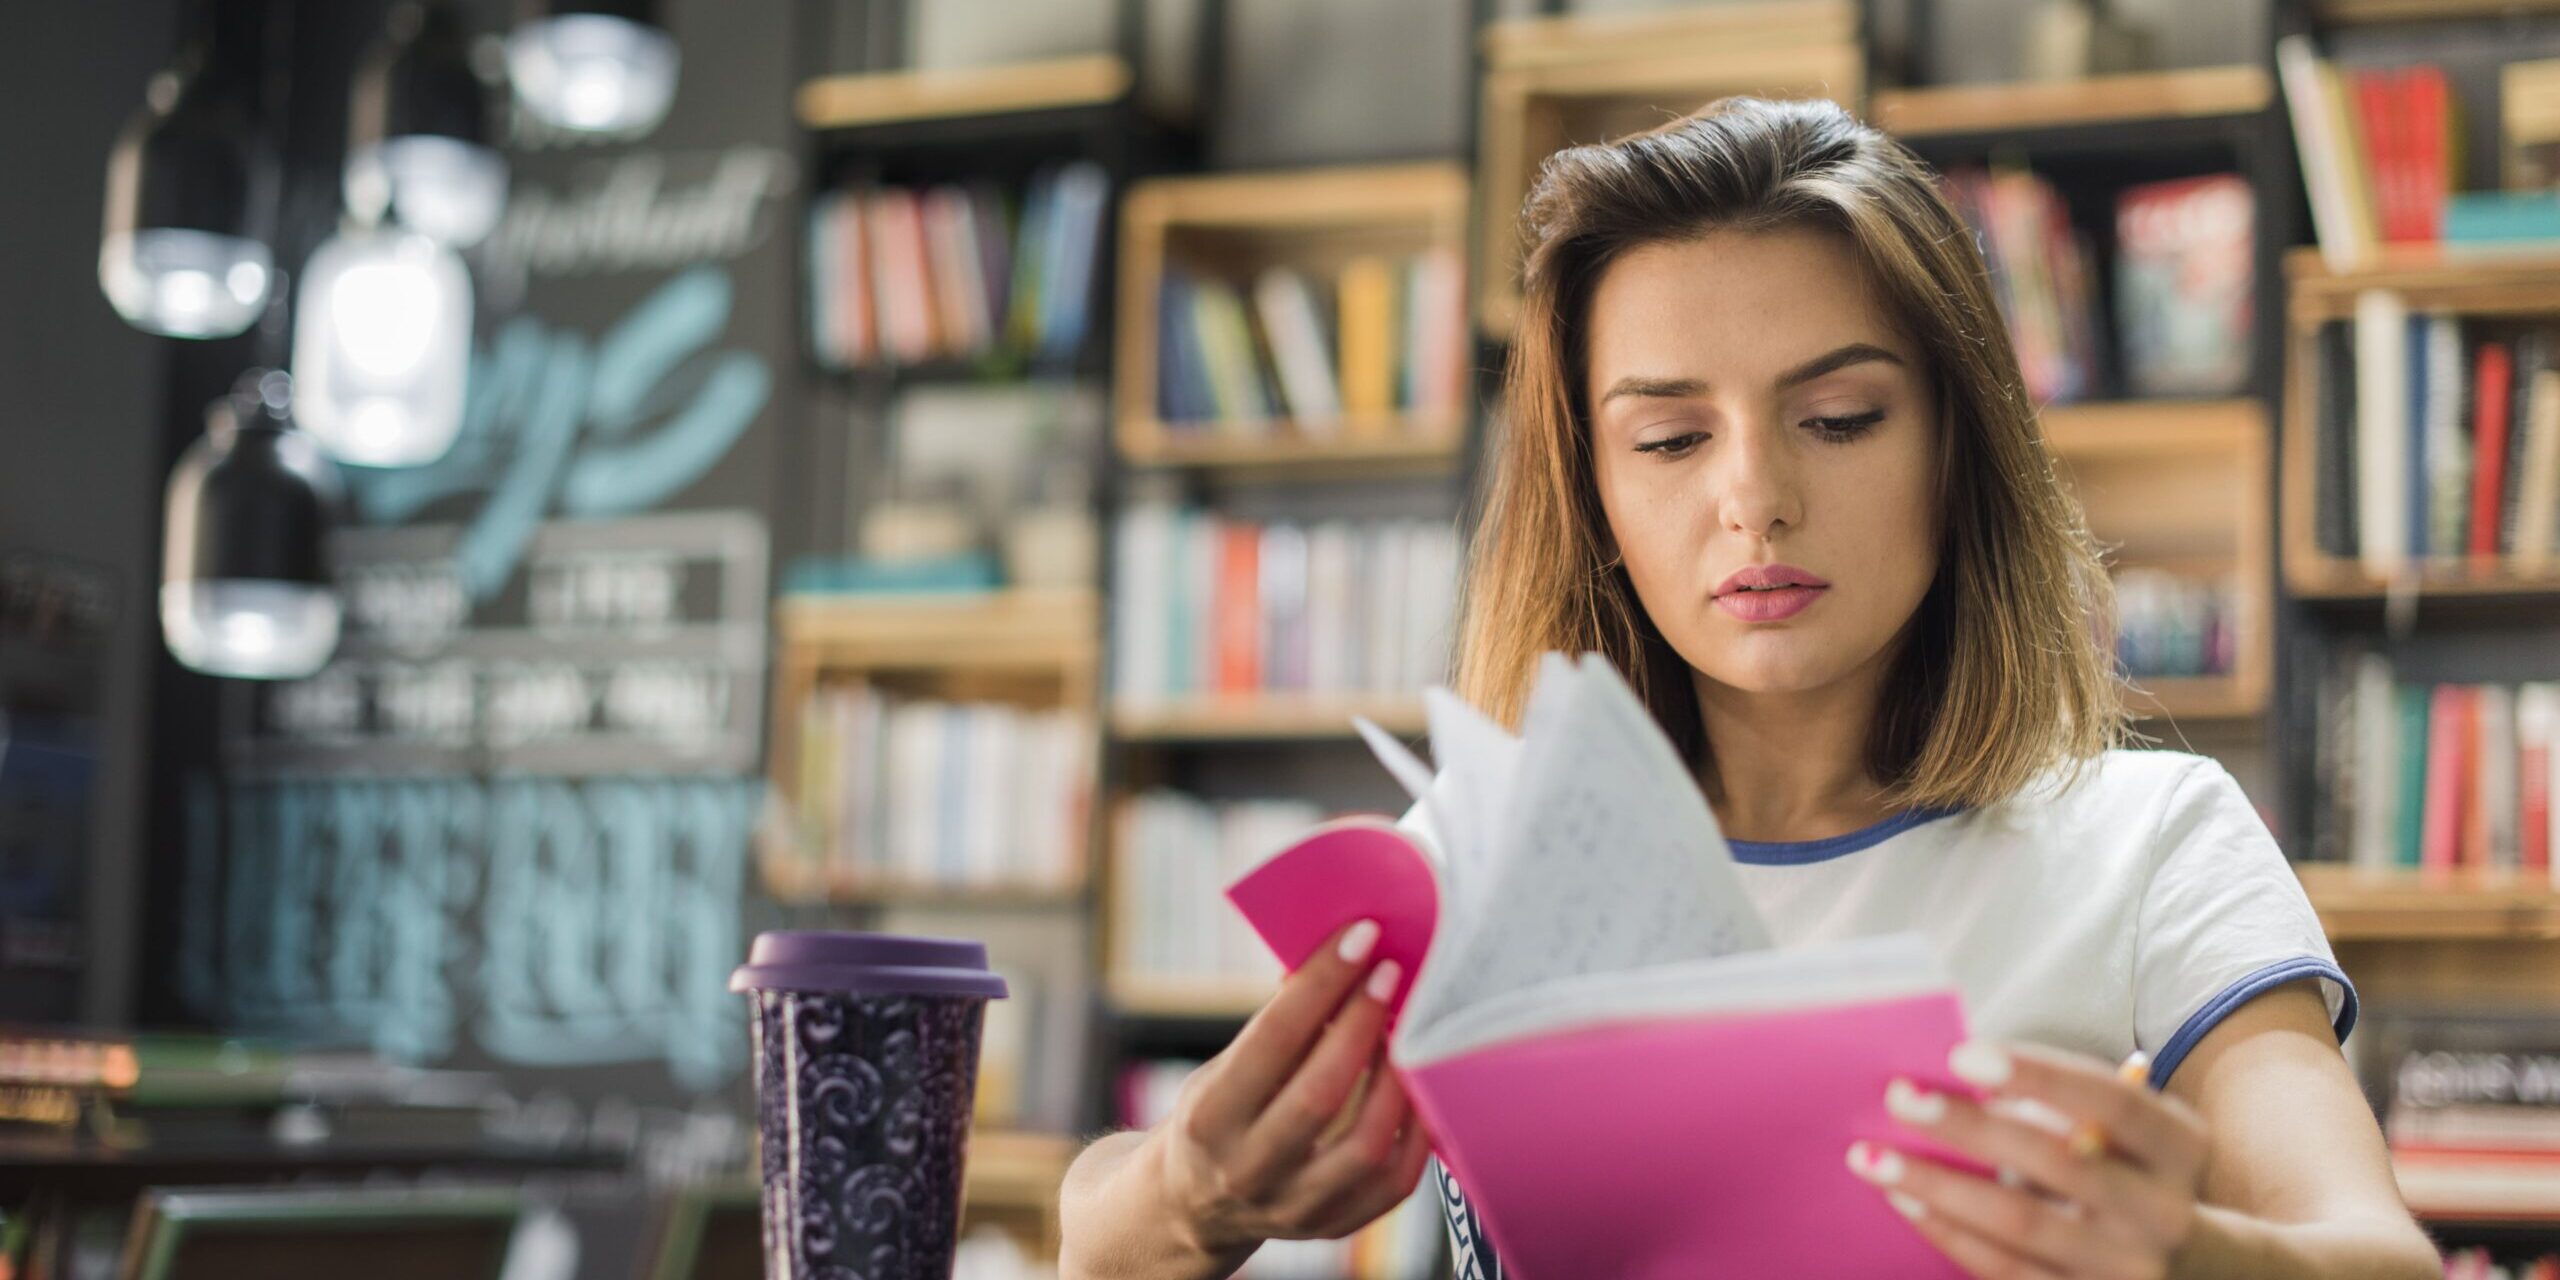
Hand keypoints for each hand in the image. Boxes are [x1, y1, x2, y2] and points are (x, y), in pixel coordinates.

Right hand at [1144, 919, 1433, 1258]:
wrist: (1191, 1206)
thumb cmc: (1215, 1116)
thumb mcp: (1221, 1069)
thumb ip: (1275, 1025)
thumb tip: (1338, 955)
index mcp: (1209, 1117)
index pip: (1273, 1040)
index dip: (1321, 984)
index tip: (1360, 937)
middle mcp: (1246, 1169)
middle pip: (1321, 1092)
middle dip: (1362, 1022)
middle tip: (1391, 972)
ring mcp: (1292, 1207)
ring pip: (1365, 1143)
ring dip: (1396, 1076)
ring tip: (1407, 1028)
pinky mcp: (1330, 1227)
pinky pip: (1395, 1181)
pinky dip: (1417, 1129)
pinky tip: (1419, 1084)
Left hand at [1849, 1042, 2206, 1278]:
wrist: (2192, 1266)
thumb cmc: (2127, 1167)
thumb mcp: (2123, 1129)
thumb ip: (2058, 1101)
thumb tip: (1950, 1074)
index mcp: (2178, 1146)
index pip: (2110, 1101)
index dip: (2037, 1076)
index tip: (1959, 1054)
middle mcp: (2162, 1211)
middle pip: (2057, 1163)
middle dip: (1970, 1128)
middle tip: (1898, 1096)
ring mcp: (2126, 1268)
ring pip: (2021, 1224)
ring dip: (1938, 1185)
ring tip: (1872, 1156)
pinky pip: (2005, 1271)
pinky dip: (1948, 1232)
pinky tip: (1904, 1200)